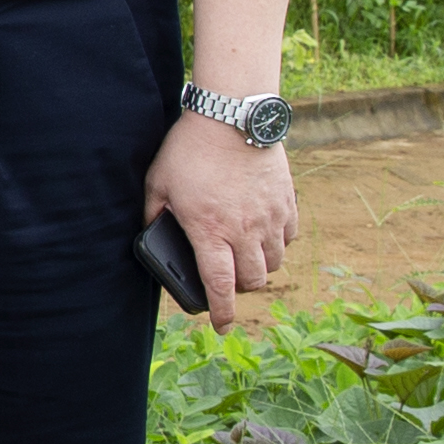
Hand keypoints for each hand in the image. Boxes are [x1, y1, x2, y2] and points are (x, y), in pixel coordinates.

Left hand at [145, 114, 298, 329]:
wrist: (232, 116)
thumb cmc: (189, 150)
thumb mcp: (158, 184)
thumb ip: (155, 214)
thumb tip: (154, 233)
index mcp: (209, 231)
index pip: (219, 286)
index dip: (222, 312)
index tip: (222, 327)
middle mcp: (244, 231)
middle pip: (253, 281)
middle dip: (241, 289)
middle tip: (228, 281)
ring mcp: (270, 217)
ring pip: (274, 263)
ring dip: (260, 268)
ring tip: (244, 258)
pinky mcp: (287, 201)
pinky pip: (289, 237)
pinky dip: (278, 244)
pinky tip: (263, 234)